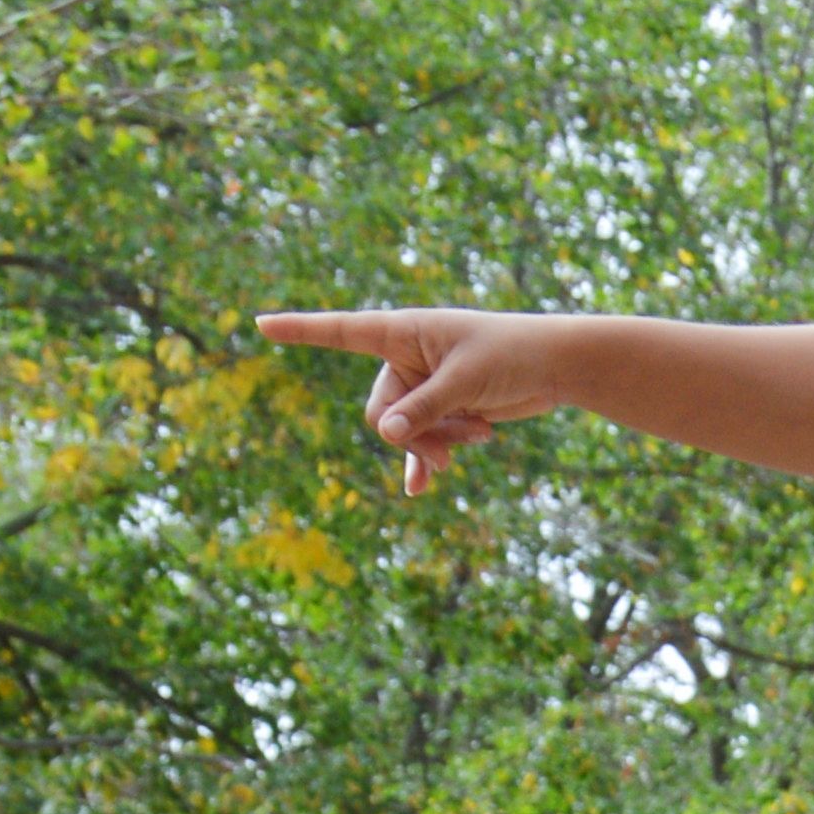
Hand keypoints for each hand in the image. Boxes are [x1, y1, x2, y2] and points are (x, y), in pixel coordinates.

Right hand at [254, 308, 575, 495]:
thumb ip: (424, 409)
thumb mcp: (465, 382)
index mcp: (402, 331)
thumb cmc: (511, 355)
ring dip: (440, 443)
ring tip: (480, 436)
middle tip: (458, 442)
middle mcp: (404, 357)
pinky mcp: (440, 410)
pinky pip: (419, 444)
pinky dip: (425, 462)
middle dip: (416, 434)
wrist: (552, 367)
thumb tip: (384, 435)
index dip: (300, 330)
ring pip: (405, 432)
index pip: (340, 331)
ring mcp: (421, 386)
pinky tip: (421, 490)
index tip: (260, 323)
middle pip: (381, 411)